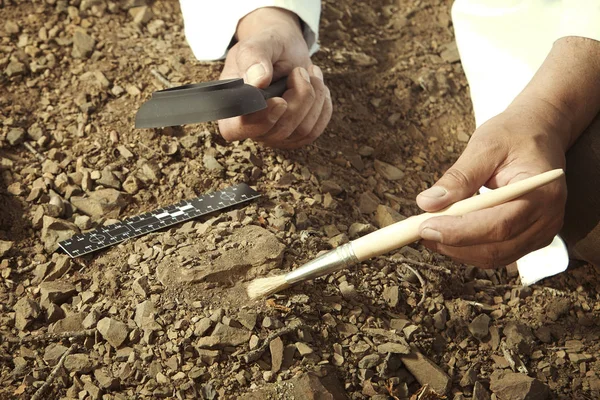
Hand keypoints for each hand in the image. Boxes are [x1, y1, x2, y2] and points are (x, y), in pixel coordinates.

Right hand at [218, 7, 331, 148]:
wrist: (286, 51)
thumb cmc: (267, 48)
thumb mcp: (258, 42)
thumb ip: (253, 56)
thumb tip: (258, 80)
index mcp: (230, 108)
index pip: (235, 129)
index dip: (259, 120)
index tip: (279, 101)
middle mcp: (250, 128)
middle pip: (279, 130)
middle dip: (298, 97)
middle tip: (300, 71)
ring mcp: (274, 136)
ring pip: (302, 130)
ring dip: (314, 97)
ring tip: (309, 73)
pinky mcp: (296, 136)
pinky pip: (316, 130)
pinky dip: (323, 105)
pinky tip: (317, 87)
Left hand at [415, 102, 567, 267]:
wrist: (540, 133)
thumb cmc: (514, 135)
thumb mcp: (484, 146)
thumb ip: (458, 177)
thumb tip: (427, 203)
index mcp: (541, 192)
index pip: (499, 225)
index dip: (459, 232)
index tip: (425, 227)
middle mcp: (547, 219)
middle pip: (496, 248)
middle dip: (452, 244)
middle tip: (417, 231)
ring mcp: (542, 232)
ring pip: (494, 257)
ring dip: (456, 250)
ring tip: (427, 232)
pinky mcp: (531, 238)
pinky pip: (497, 253)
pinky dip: (468, 248)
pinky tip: (446, 234)